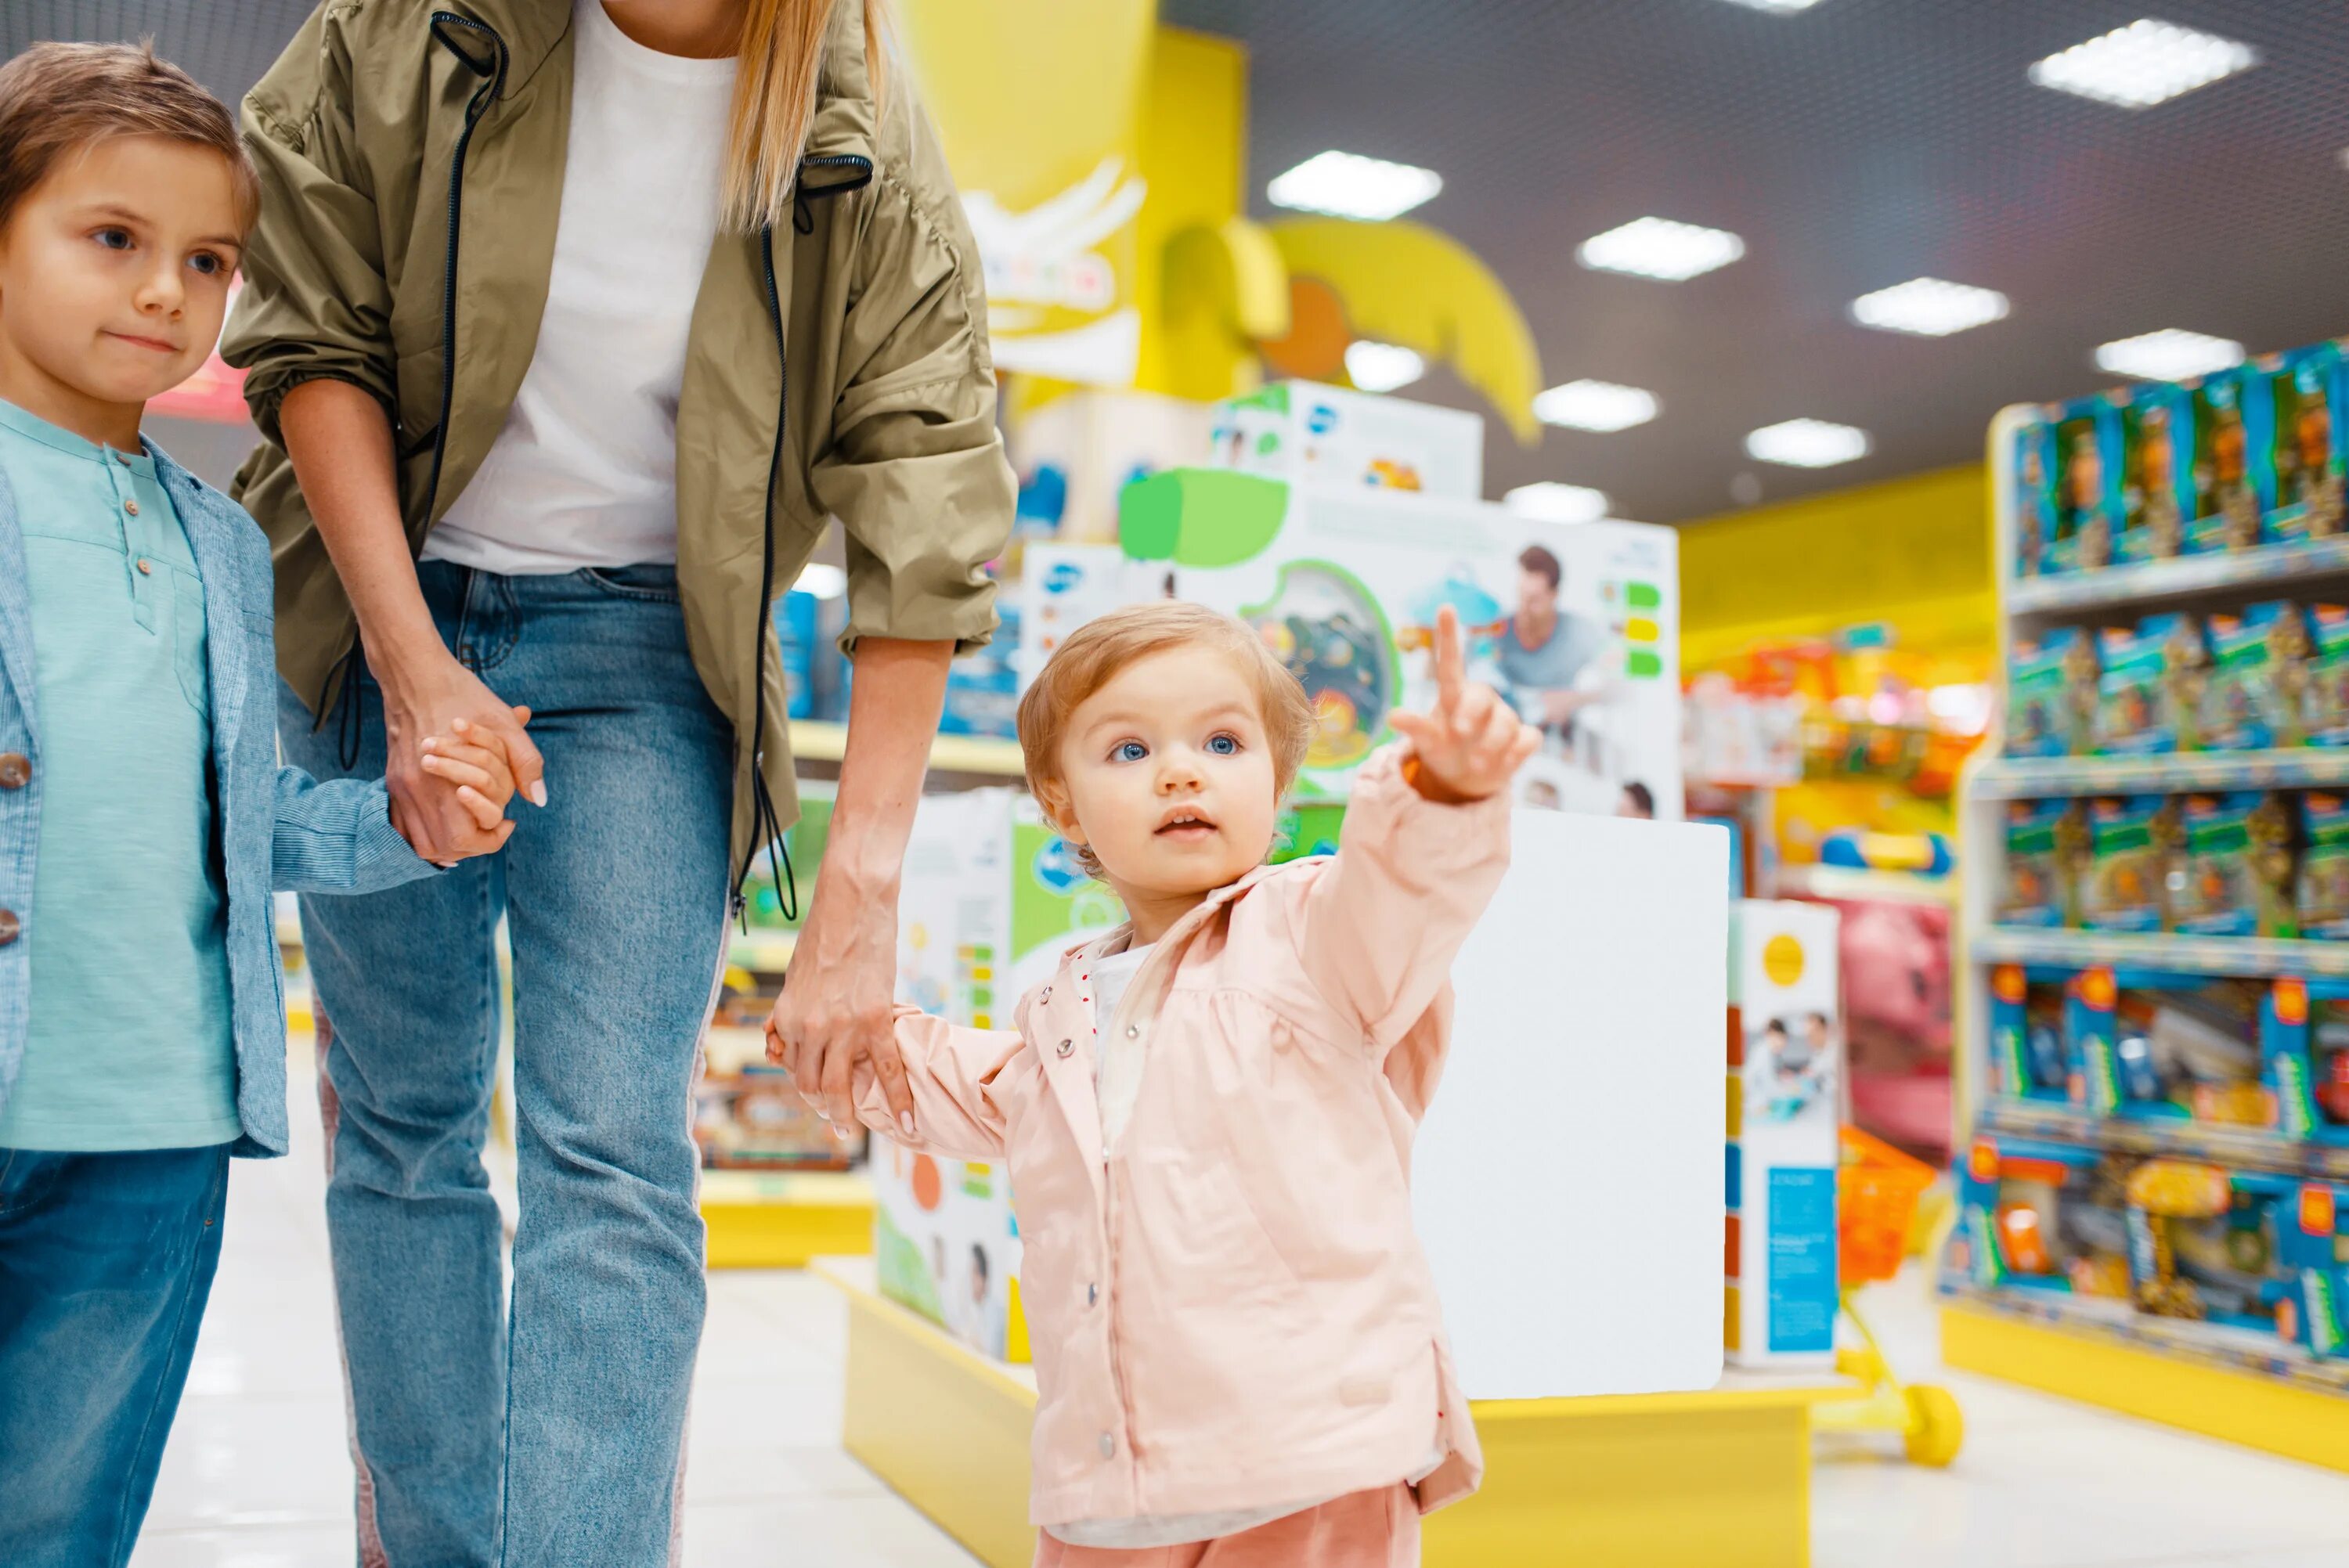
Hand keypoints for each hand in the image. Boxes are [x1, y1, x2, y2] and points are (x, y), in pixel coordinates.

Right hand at [378, 643, 546, 862]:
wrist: (416, 675)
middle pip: (441, 849)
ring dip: (450, 844)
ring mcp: (400, 787)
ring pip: (421, 842)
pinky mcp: (393, 780)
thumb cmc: (464, 697)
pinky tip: (448, 821)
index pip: (464, 839)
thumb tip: (539, 800)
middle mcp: (416, 791)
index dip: (492, 838)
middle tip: (492, 827)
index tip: (508, 822)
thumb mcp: (504, 725)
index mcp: (445, 781)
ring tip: (474, 827)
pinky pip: (403, 826)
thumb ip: (525, 763)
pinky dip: (427, 831)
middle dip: (472, 846)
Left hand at [763, 874, 915, 1137]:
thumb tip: (779, 1038)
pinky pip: (888, 1070)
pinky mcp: (876, 1020)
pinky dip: (898, 1099)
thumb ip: (790, 1012)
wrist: (851, 905)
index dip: (804, 1082)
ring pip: (842, 1086)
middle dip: (822, 1109)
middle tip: (834, 1123)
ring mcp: (844, 1027)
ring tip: (851, 1130)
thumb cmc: (823, 934)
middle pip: (813, 1085)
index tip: (817, 1093)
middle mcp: (810, 1029)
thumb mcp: (794, 977)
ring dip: (846, 1116)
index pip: (792, 1066)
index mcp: (787, 1018)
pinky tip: (905, 1120)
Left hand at [1389, 605, 1540, 802]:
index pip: (1450, 663)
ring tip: (1476, 764)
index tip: (1445, 607)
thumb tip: (1392, 715)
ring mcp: (1504, 719)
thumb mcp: (1426, 742)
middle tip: (1459, 732)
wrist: (1465, 781)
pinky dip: (1515, 754)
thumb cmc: (1443, 751)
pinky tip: (1502, 763)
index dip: (1449, 636)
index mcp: (1454, 696)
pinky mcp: (1522, 740)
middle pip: (1482, 694)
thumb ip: (1415, 727)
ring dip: (1490, 745)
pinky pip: (1528, 739)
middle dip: (1471, 713)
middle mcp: (1481, 702)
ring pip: (1506, 722)